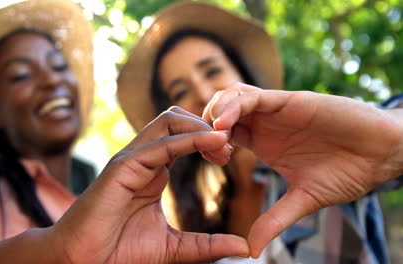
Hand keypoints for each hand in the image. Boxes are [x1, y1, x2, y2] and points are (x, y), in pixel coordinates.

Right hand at [52, 107, 247, 262]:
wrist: (84, 263)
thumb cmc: (121, 252)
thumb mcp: (175, 247)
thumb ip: (208, 244)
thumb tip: (245, 247)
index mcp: (153, 170)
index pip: (183, 137)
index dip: (209, 140)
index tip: (229, 157)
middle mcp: (143, 158)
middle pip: (177, 119)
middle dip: (206, 127)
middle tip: (228, 149)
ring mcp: (131, 159)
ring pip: (168, 121)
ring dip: (200, 127)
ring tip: (223, 143)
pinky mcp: (122, 166)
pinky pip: (160, 144)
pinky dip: (188, 140)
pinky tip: (211, 144)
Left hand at [203, 83, 402, 256]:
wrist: (380, 155)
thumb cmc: (346, 173)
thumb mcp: (303, 199)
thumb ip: (275, 219)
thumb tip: (251, 250)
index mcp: (262, 143)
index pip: (222, 135)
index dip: (211, 145)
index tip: (215, 162)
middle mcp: (264, 124)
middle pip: (219, 113)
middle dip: (207, 127)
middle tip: (212, 149)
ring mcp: (274, 111)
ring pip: (230, 98)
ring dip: (215, 113)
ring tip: (217, 137)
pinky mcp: (288, 101)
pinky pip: (252, 96)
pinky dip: (233, 106)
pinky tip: (225, 124)